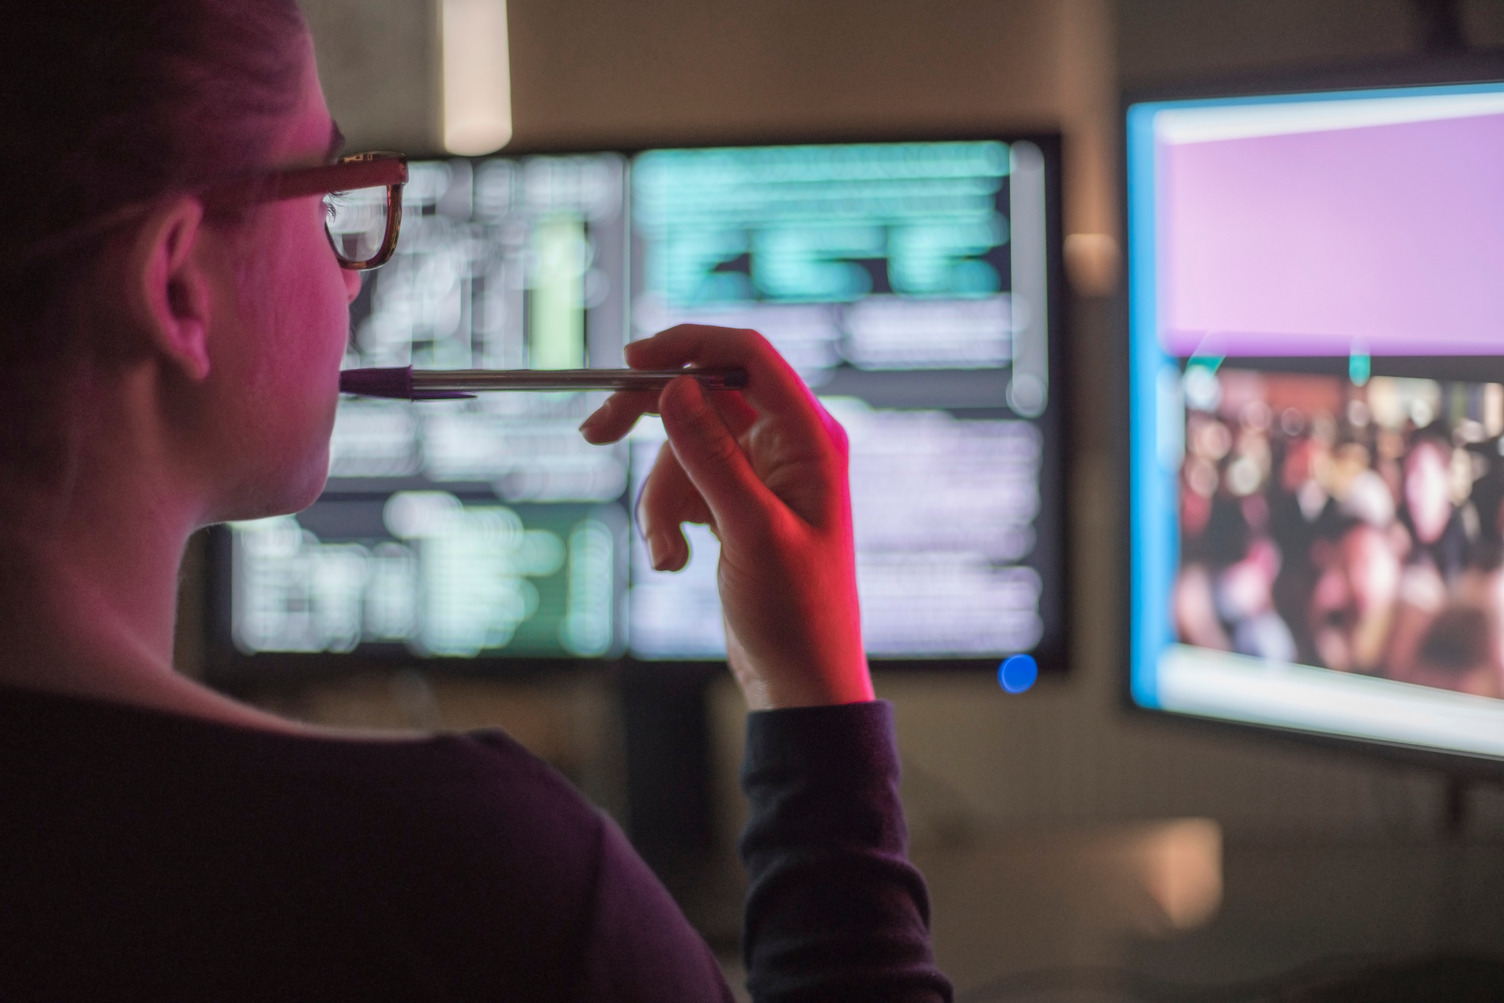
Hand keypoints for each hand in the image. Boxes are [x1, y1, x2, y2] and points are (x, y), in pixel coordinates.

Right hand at [579, 325, 873, 709]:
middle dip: (649, 422)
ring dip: (659, 497)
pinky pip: (683, 483)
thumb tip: (674, 388)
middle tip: (593, 433)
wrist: (799, 679)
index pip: (748, 355)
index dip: (688, 345)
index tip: (629, 362)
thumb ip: (712, 456)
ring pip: (682, 447)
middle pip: (702, 395)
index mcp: (809, 437)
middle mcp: (787, 444)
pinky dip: (666, 518)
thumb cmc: (796, 613)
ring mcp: (759, 473)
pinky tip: (674, 560)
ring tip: (667, 554)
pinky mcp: (735, 502)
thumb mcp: (750, 530)